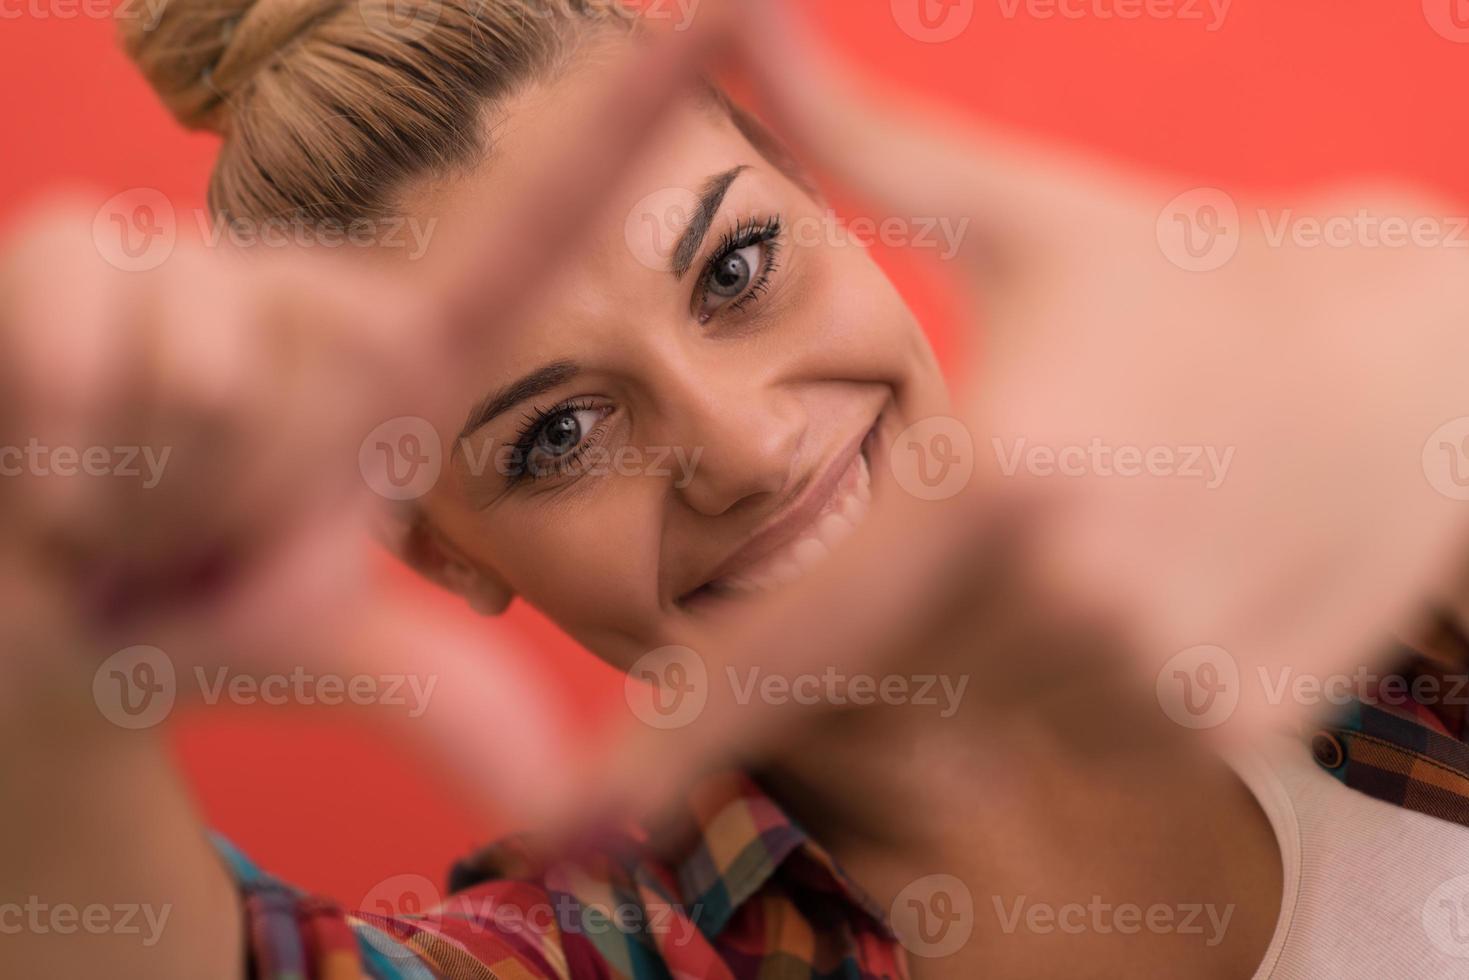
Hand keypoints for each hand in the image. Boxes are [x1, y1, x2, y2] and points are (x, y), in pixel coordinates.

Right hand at [0, 8, 734, 818]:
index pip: (547, 218)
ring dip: (135, 481)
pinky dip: (45, 446)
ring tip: (115, 497)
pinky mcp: (76, 249)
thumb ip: (424, 685)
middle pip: (309, 365)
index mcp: (404, 358)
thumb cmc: (189, 609)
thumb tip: (542, 795)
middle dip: (226, 492)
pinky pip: (76, 336)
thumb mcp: (309, 642)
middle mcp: (316, 289)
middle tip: (184, 530)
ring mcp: (200, 261)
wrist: (33, 614)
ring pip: (194, 364)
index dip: (640, 106)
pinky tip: (43, 457)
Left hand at [568, 0, 1468, 824]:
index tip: (592, 809)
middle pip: (898, 656)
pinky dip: (1096, 659)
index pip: (796, 635)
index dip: (683, 729)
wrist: (1415, 358)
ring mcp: (1161, 674)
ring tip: (1099, 512)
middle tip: (1010, 498)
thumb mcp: (1019, 210)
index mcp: (998, 475)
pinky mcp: (1231, 722)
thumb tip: (720, 20)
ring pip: (996, 688)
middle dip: (900, 598)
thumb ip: (856, 139)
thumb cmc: (1190, 276)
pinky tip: (1159, 559)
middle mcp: (1074, 597)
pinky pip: (1097, 716)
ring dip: (1006, 625)